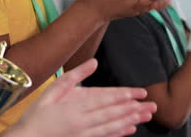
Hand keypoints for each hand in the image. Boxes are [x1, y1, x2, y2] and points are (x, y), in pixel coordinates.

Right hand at [6, 59, 156, 136]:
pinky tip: (130, 129)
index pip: (106, 98)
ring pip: (112, 126)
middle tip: (152, 106)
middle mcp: (82, 120)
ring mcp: (84, 134)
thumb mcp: (53, 90)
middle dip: (134, 108)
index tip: (141, 93)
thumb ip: (74, 75)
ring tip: (145, 116)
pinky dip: (118, 134)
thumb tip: (94, 62)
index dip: (125, 95)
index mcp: (75, 105)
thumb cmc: (37, 114)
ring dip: (131, 120)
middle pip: (113, 113)